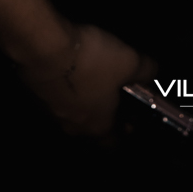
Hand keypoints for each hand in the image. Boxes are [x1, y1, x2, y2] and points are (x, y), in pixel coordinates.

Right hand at [15, 21, 151, 136]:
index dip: (124, 132)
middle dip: (104, 113)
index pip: (112, 143)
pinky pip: (58, 94)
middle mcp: (73, 125)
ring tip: (93, 74)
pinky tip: (72, 65)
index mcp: (98, 126)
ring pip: (73, 110)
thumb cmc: (92, 61)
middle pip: (92, 127)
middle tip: (114, 93)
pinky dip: (66, 85)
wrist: (45, 47)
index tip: (131, 119)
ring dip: (83, 98)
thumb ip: (146, 71)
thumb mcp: (130, 61)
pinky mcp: (38, 93)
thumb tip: (154, 75)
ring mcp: (52, 110)